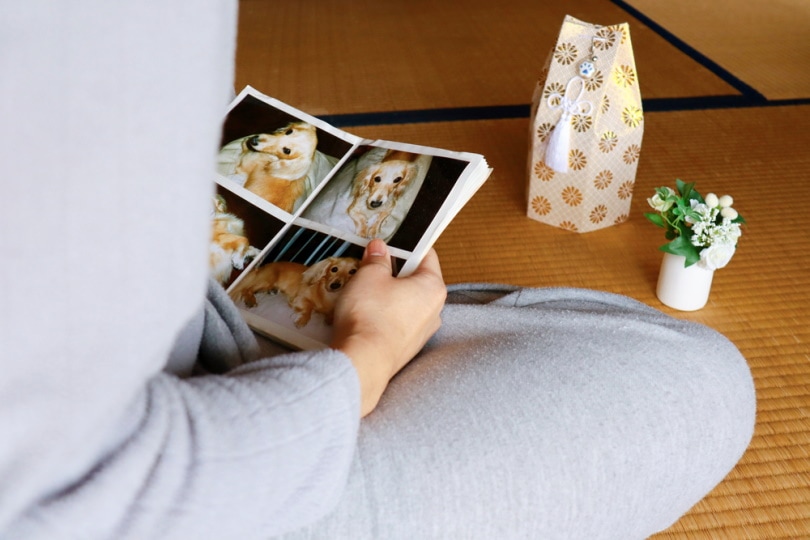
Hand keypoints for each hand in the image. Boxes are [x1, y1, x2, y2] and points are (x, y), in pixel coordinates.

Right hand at [330, 239, 445, 416]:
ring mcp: (422, 332)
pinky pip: (397, 324)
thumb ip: (376, 259)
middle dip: (393, 272)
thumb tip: (379, 248)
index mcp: (433, 287)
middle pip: (416, 280)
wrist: (362, 362)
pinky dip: (384, 317)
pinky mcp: (407, 348)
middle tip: (371, 266)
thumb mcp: (369, 276)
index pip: (426, 255)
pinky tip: (365, 315)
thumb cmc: (370, 316)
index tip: (389, 243)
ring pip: (406, 304)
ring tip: (364, 292)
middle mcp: (434, 310)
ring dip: (388, 296)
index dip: (406, 246)